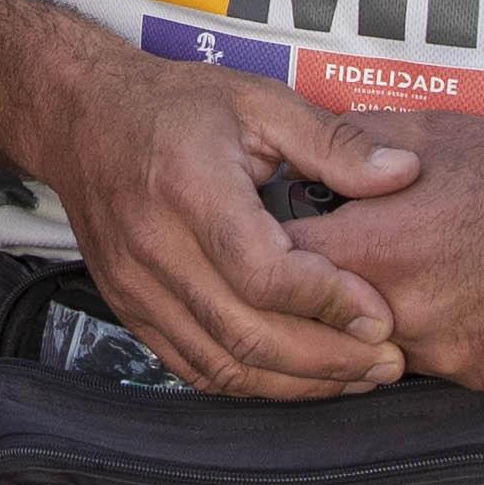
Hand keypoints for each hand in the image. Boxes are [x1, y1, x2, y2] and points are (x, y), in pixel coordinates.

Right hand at [39, 56, 411, 400]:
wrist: (81, 119)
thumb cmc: (176, 106)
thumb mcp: (260, 100)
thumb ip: (334, 141)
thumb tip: (402, 174)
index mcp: (190, 188)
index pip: (264, 273)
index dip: (329, 302)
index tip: (382, 315)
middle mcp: (155, 247)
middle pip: (246, 334)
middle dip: (328, 359)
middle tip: (388, 361)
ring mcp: (135, 287)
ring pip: (222, 365)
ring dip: (297, 384)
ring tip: (357, 377)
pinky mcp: (129, 310)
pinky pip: (194, 368)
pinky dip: (251, 384)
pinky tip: (298, 377)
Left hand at [291, 118, 483, 390]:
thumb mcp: (427, 133)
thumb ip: (350, 148)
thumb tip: (294, 157)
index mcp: (380, 246)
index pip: (281, 266)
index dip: (266, 250)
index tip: (265, 238)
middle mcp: (405, 309)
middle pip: (318, 319)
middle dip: (310, 293)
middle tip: (318, 265)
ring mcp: (442, 350)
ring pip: (367, 347)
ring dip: (361, 320)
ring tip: (387, 277)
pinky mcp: (476, 373)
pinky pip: (423, 362)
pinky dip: (418, 335)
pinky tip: (441, 299)